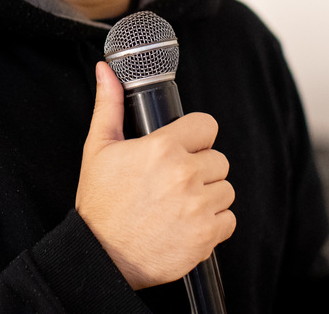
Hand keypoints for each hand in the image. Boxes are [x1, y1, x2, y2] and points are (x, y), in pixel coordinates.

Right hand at [75, 61, 235, 289]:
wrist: (101, 257)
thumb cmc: (100, 204)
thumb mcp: (99, 148)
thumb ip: (109, 105)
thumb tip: (106, 71)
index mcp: (162, 148)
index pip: (207, 126)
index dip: (195, 137)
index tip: (183, 150)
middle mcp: (185, 174)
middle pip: (218, 159)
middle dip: (200, 170)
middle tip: (174, 184)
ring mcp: (198, 206)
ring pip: (226, 189)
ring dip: (209, 197)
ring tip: (179, 205)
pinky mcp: (207, 236)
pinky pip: (229, 220)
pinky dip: (213, 224)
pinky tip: (188, 224)